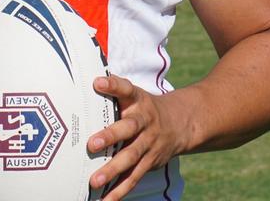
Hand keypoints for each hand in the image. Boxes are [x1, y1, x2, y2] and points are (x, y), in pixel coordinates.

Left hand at [87, 75, 191, 200]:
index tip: (98, 83)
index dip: (113, 85)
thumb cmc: (144, 108)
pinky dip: (119, 191)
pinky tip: (105, 200)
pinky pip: (133, 178)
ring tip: (95, 181)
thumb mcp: (134, 95)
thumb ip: (115, 90)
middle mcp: (145, 122)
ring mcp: (149, 143)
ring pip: (131, 157)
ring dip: (113, 169)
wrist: (180, 123)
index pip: (126, 89)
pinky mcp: (150, 162)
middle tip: (92, 144)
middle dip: (110, 136)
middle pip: (129, 128)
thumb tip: (89, 80)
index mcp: (138, 101)